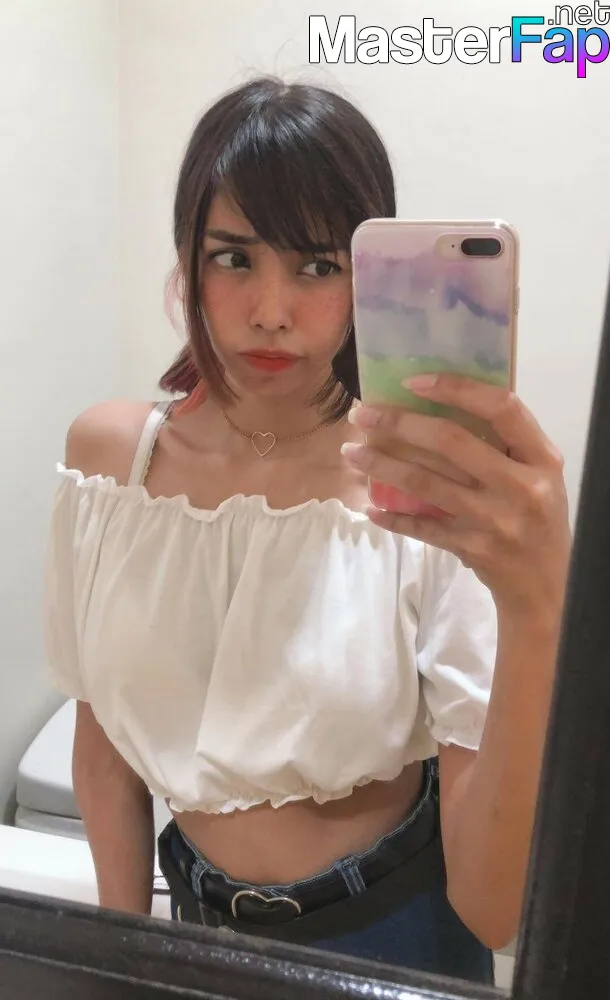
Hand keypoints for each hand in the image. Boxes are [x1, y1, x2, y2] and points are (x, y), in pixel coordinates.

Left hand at [343, 374, 570, 621]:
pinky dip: (393, 517)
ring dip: (381, 465)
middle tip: (362, 415)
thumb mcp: (538, 474)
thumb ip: (503, 443)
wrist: (545, 584)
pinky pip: (422, 526)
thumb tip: (440, 404)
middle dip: (399, 424)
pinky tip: (371, 508)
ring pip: (425, 483)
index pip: (501, 408)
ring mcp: (494, 519)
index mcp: (541, 458)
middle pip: (450, 441)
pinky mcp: (472, 547)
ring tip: (352, 453)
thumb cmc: (537, 515)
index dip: (456, 389)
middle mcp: (520, 486)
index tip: (412, 382)